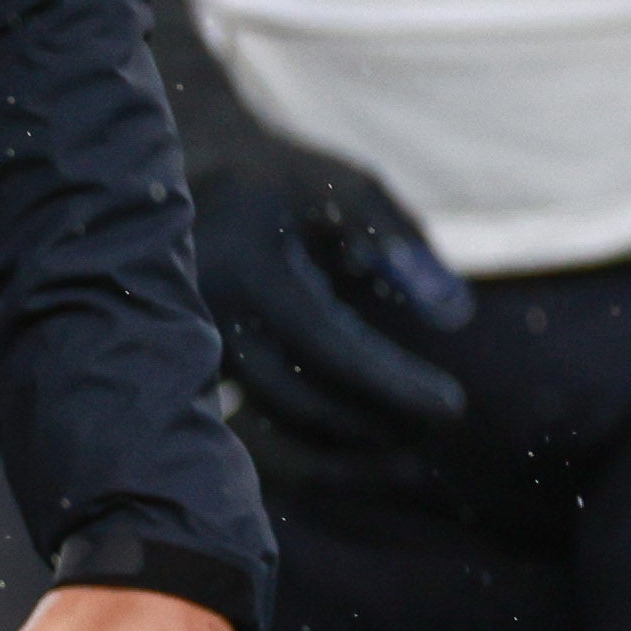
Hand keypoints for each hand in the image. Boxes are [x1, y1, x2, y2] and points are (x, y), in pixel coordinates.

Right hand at [188, 135, 471, 464]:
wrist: (176, 189)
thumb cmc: (279, 185)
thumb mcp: (348, 190)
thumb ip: (403, 243)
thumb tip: (455, 314)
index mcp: (247, 271)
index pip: (330, 346)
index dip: (391, 384)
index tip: (451, 407)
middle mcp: (207, 321)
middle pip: (294, 401)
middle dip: (367, 426)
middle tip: (431, 430)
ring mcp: (185, 354)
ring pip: (264, 426)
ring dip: (337, 446)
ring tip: (401, 444)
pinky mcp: (185, 375)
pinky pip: (246, 428)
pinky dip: (302, 443)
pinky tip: (353, 439)